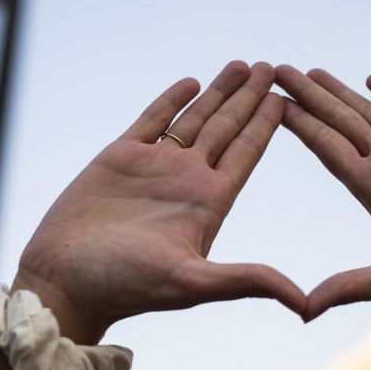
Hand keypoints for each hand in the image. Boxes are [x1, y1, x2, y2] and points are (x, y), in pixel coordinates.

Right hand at [12, 61, 305, 343]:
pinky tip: (191, 82)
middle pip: (228, 128)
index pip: (247, 153)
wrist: (64, 282)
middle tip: (273, 68)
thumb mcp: (193, 283)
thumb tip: (306, 304)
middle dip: (250, 98)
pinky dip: (172, 100)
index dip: (267, 124)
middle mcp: (187, 180)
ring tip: (243, 65)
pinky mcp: (120, 158)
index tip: (289, 97)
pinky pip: (152, 119)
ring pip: (195, 118)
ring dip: (219, 92)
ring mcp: (155, 167)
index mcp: (209, 203)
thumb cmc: (126, 287)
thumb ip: (247, 281)